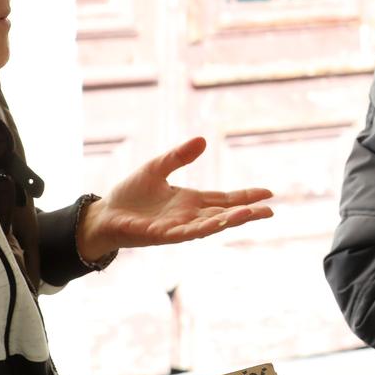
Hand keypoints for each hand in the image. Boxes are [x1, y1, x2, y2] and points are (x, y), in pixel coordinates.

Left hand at [77, 137, 273, 259]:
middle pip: (225, 215)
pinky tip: (217, 224)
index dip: (246, 197)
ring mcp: (178, 227)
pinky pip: (186, 232)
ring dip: (229, 221)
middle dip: (247, 214)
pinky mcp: (162, 235)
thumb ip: (179, 156)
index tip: (269, 194)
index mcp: (191, 201)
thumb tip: (203, 140)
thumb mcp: (157, 168)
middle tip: (270, 211)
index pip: (225, 199)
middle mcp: (190, 216)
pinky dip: (202, 228)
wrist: (105, 215)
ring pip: (210, 225)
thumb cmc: (130, 195)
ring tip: (249, 215)